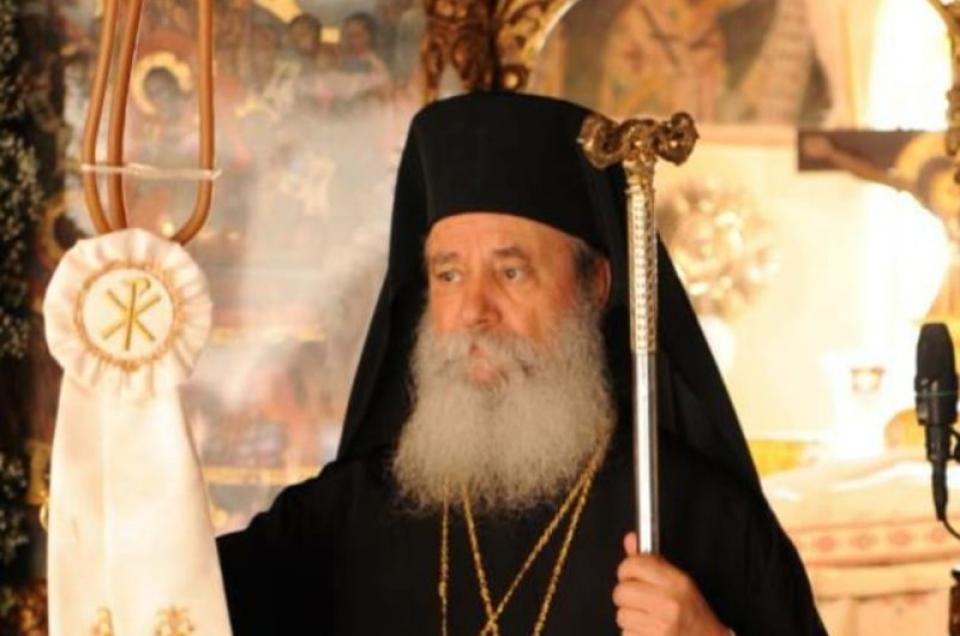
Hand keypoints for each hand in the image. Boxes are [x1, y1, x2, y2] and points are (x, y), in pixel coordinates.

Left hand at [613, 533, 728, 635]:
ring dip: (630, 618)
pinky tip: (649, 632)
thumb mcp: (679, 583)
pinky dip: (633, 635)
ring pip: (621, 615)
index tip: (632, 575)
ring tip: (649, 619)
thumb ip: (652, 561)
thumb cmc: (694, 615)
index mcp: (677, 583)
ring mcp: (661, 626)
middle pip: (621, 591)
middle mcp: (669, 603)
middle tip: (640, 601)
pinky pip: (625, 634)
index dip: (628, 570)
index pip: (634, 565)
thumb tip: (630, 539)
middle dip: (626, 597)